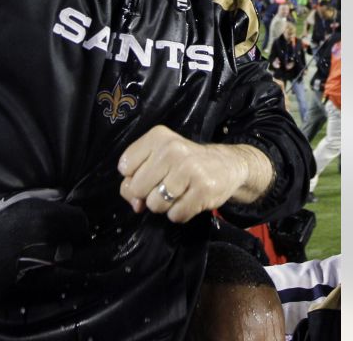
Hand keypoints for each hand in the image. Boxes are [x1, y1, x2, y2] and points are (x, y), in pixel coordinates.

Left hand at [118, 125, 251, 223]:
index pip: (125, 167)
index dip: (133, 177)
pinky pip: (175, 215)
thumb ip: (135, 179)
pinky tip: (189, 200)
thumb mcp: (157, 159)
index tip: (149, 174)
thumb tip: (136, 204)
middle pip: (137, 188)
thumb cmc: (184, 163)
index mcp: (158, 137)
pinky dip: (180, 213)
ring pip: (155, 204)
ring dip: (164, 205)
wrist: (227, 164)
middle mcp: (172, 149)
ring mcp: (189, 169)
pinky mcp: (204, 189)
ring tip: (178, 193)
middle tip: (166, 185)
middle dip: (148, 193)